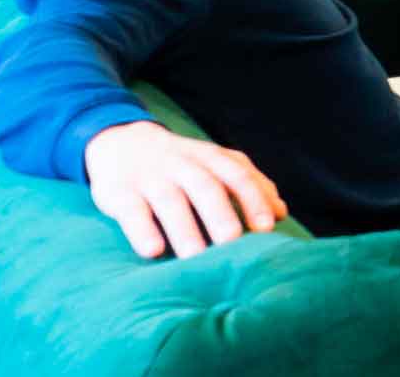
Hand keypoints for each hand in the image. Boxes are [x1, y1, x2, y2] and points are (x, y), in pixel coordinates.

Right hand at [83, 120, 286, 258]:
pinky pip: (130, 211)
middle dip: (221, 215)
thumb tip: (281, 213)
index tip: (267, 227)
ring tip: (196, 258)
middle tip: (233, 243)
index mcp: (210, 157)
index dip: (253, 199)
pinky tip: (153, 252)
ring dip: (184, 230)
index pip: (237, 175)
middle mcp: (182, 165)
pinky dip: (141, 230)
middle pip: (205, 187)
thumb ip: (249, 183)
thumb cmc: (182, 163)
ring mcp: (150, 177)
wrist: (121, 141)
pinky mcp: (118, 192)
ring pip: (169, 201)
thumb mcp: (215, 163)